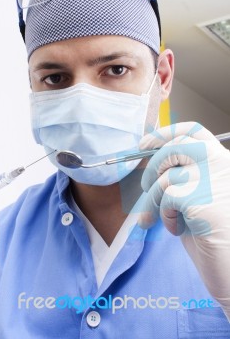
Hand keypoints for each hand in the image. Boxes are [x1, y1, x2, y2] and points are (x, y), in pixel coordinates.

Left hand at [138, 122, 229, 319]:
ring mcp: (214, 178)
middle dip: (153, 166)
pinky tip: (179, 229)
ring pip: (167, 175)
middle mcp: (221, 164)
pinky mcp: (203, 197)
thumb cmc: (214, 234)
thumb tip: (149, 161)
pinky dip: (166, 214)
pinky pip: (168, 197)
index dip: (164, 133)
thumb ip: (182, 175)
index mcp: (221, 161)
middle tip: (146, 187)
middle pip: (175, 146)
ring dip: (156, 199)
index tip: (144, 144)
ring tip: (166, 219)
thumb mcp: (198, 196)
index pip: (192, 131)